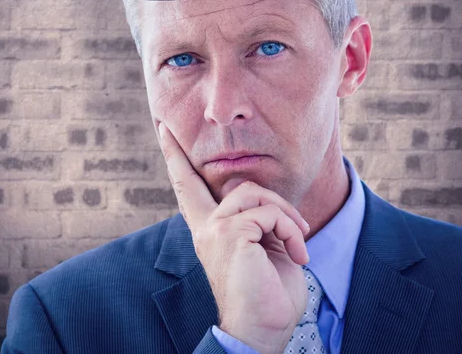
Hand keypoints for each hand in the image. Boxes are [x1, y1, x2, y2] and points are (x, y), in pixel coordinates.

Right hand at [158, 123, 308, 353]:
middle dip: (174, 152)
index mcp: (211, 231)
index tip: (162, 133)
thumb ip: (259, 222)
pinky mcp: (230, 233)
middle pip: (188, 180)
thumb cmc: (269, 295)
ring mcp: (215, 229)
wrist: (263, 332)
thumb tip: (268, 203)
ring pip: (253, 192)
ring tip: (299, 238)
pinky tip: (298, 253)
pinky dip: (291, 230)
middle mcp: (206, 227)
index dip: (175, 161)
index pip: (189, 191)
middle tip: (163, 130)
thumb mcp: (266, 249)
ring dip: (285, 213)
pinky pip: (269, 212)